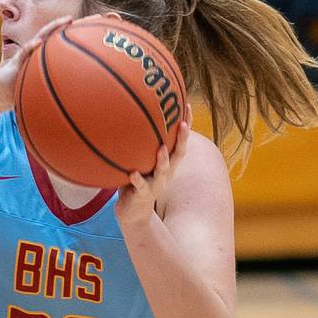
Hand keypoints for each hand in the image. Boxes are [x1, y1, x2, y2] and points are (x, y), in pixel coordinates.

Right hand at [0, 15, 72, 112]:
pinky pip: (23, 53)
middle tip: (78, 18)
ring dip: (52, 27)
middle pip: (50, 34)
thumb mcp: (37, 90)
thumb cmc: (17, 93)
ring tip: (65, 21)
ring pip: (40, 37)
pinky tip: (38, 42)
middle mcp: (33, 52)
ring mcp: (24, 56)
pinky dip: (31, 46)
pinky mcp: (15, 63)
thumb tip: (71, 99)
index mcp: (39, 57)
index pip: (55, 41)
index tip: (84, 27)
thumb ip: (49, 88)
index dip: (69, 34)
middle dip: (63, 25)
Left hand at [115, 108, 190, 232]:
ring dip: (163, 160)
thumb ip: (138, 144)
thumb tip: (128, 117)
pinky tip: (132, 173)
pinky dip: (137, 180)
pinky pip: (141, 186)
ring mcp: (156, 183)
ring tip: (161, 148)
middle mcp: (166, 172)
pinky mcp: (142, 195)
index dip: (186, 124)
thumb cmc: (136, 181)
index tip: (189, 106)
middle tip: (183, 124)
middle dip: (182, 139)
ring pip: (163, 170)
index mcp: (167, 162)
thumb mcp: (139, 161)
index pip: (180, 141)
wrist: (133, 212)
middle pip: (178, 153)